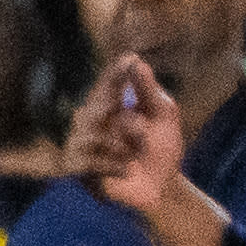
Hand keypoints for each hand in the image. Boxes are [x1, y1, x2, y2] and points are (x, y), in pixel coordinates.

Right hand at [66, 58, 224, 245]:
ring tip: (139, 153)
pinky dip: (113, 165)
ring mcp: (84, 146)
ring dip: (122, 145)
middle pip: (97, 108)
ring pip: (93, 135)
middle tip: (145, 131)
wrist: (162, 187)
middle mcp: (93, 122)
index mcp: (110, 106)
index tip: (130, 58)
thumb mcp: (163, 117)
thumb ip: (150, 91)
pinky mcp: (83, 170)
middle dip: (127, 121)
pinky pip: (90, 162)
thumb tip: (139, 62)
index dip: (114, 74)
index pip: (107, 85)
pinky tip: (128, 169)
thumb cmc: (162, 146)